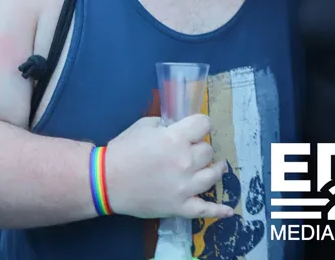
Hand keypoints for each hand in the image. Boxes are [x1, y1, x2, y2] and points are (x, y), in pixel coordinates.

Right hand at [105, 114, 233, 220]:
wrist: (105, 181)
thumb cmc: (123, 149)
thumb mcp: (145, 125)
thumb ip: (167, 125)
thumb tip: (181, 127)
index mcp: (175, 139)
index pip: (203, 124)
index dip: (199, 124)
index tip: (194, 128)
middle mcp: (185, 161)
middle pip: (207, 150)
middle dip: (198, 147)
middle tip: (188, 150)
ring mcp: (184, 186)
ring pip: (212, 175)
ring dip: (214, 169)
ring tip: (216, 167)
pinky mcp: (180, 206)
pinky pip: (204, 209)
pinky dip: (218, 210)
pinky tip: (229, 210)